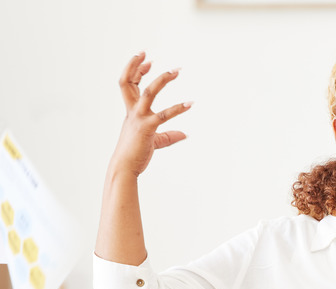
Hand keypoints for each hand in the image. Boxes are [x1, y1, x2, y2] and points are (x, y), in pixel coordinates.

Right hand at [112, 51, 191, 176]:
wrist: (125, 167)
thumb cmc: (135, 154)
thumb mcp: (154, 142)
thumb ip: (168, 136)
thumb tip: (184, 134)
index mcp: (130, 112)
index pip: (129, 85)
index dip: (137, 71)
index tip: (148, 61)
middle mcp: (132, 112)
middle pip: (128, 82)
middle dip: (136, 66)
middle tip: (147, 53)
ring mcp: (138, 118)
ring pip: (148, 92)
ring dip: (162, 79)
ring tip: (176, 71)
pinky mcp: (147, 128)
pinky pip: (164, 115)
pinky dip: (178, 108)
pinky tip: (190, 103)